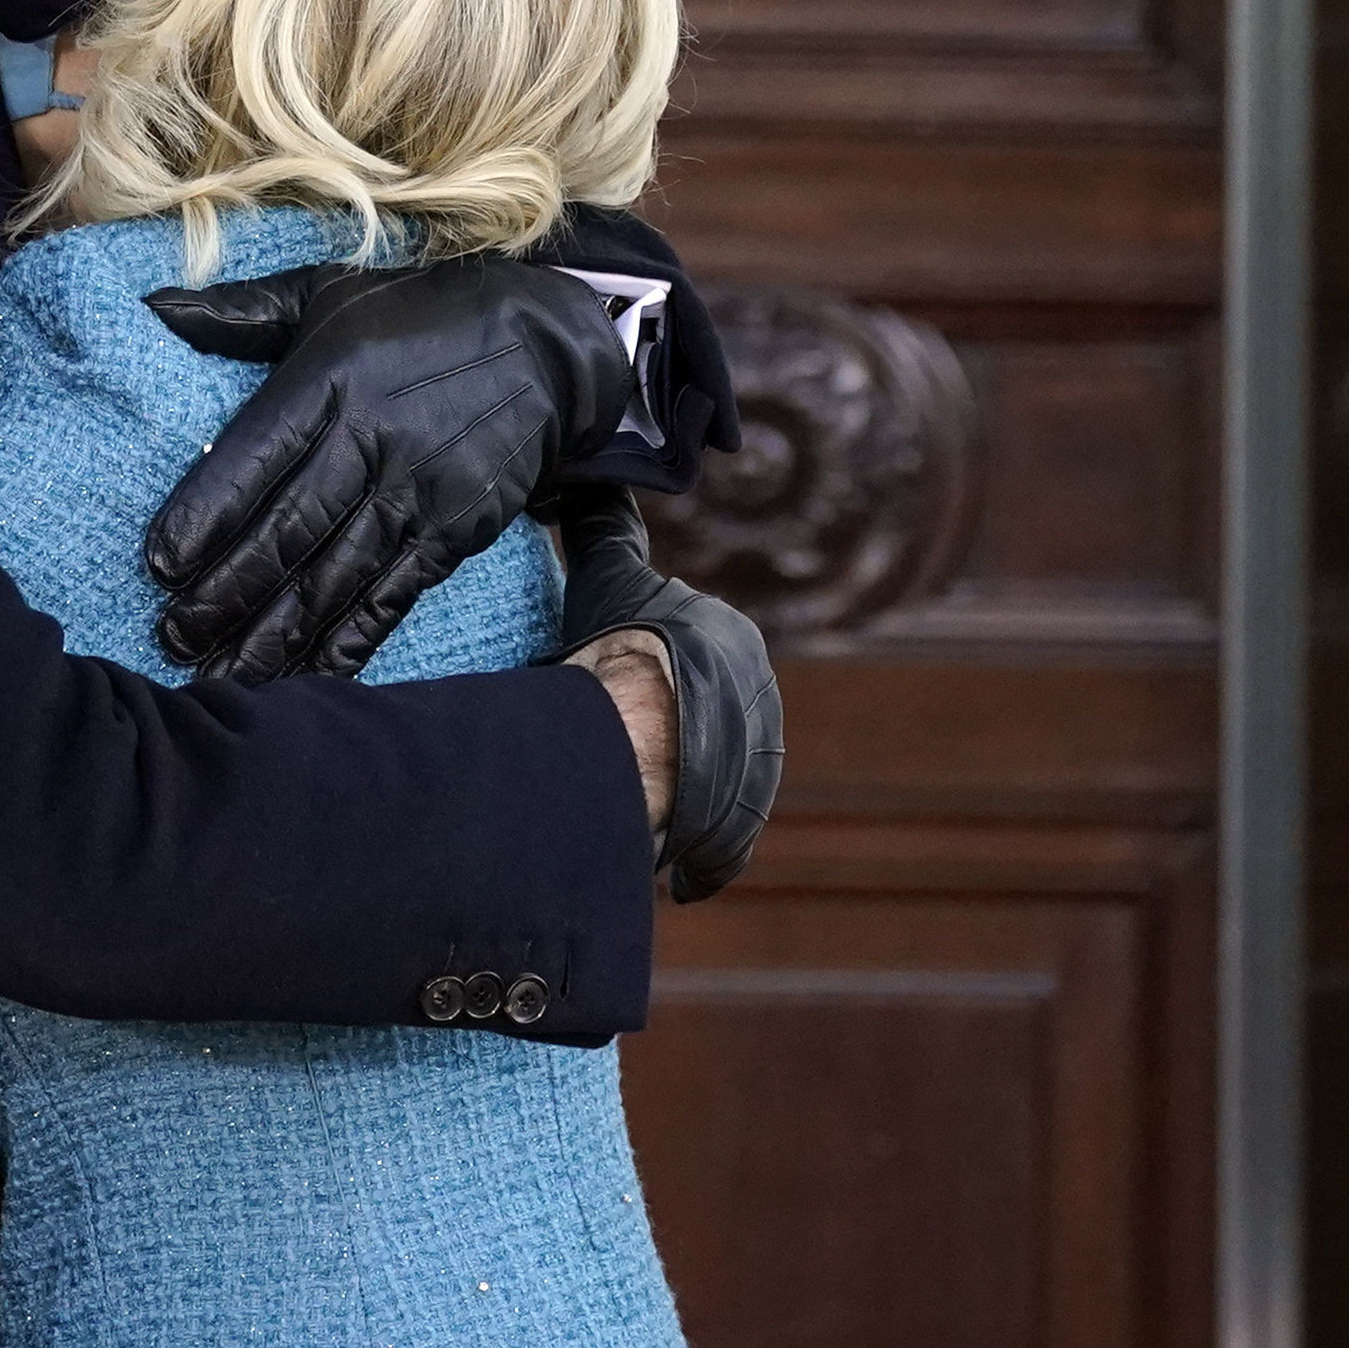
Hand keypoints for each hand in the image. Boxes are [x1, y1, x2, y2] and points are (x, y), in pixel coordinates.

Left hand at [143, 256, 633, 680]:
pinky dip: (347, 644)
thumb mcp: (329, 292)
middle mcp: (373, 440)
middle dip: (227, 591)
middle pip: (290, 529)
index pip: (257, 455)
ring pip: (335, 576)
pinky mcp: (453, 533)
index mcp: (331, 381)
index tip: (159, 563)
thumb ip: (240, 311)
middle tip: (172, 637)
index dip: (206, 513)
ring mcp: (418, 493)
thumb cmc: (418, 317)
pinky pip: (391, 599)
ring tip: (221, 676)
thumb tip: (152, 307)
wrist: (546, 347)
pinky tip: (306, 678)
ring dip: (276, 633)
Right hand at [554, 487, 783, 902]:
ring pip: (708, 785)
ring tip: (622, 797)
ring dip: (674, 796)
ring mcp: (753, 774)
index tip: (615, 683)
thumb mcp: (611, 575)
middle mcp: (760, 709)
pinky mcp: (735, 831)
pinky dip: (686, 859)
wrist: (639, 729)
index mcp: (738, 646)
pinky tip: (658, 867)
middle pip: (706, 724)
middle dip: (668, 735)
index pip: (696, 657)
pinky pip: (711, 849)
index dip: (651, 669)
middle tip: (613, 744)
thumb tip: (588, 480)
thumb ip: (602, 528)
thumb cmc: (626, 646)